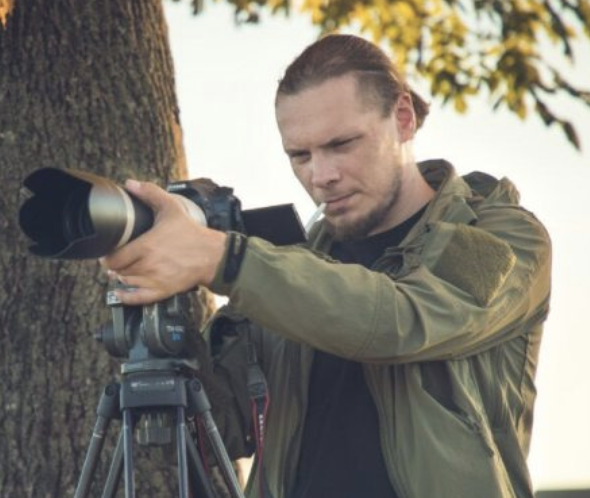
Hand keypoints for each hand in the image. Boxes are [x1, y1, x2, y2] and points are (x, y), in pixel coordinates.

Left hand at [102, 179, 226, 304]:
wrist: (213, 256)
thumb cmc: (192, 234)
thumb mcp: (171, 208)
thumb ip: (150, 193)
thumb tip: (131, 184)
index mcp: (147, 246)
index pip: (114, 257)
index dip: (107, 255)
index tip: (108, 251)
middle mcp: (148, 265)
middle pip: (118, 270)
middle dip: (115, 264)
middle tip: (117, 258)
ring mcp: (155, 280)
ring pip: (126, 282)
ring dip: (121, 276)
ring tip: (124, 269)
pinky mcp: (163, 291)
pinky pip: (138, 298)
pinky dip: (126, 296)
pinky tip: (121, 291)